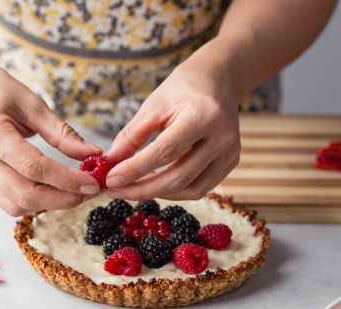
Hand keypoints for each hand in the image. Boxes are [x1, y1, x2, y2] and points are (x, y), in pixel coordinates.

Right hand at [0, 68, 101, 215]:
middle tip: (89, 192)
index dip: (67, 180)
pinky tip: (54, 191)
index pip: (34, 168)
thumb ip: (63, 133)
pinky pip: (9, 202)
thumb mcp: (33, 104)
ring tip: (75, 192)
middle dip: (62, 199)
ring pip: (16, 205)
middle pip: (25, 195)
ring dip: (50, 204)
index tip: (92, 183)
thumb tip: (93, 154)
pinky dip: (34, 203)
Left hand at [104, 63, 240, 200]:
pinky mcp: (230, 164)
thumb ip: (131, 136)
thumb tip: (110, 164)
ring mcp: (229, 154)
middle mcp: (222, 138)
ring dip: (157, 193)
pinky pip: (199, 188)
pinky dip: (174, 191)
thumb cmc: (182, 90)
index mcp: (203, 115)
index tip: (111, 180)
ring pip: (190, 190)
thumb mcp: (153, 105)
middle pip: (179, 177)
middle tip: (115, 190)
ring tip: (132, 187)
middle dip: (142, 189)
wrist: (217, 82)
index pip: (166, 151)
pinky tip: (154, 184)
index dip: (136, 169)